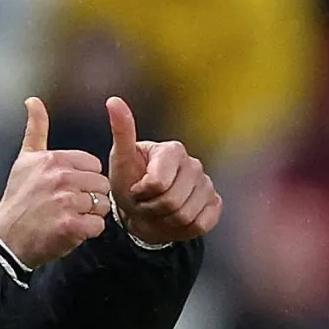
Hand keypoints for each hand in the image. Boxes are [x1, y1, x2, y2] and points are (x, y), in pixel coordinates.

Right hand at [0, 98, 111, 267]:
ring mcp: (66, 202)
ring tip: (66, 217)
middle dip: (88, 197)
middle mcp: (60, 177)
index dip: (82, 179)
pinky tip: (69, 229)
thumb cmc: (17, 201)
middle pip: (100, 185)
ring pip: (101, 205)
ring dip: (88, 215)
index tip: (64, 188)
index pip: (92, 165)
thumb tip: (33, 101)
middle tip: (64, 206)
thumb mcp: (24, 160)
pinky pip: (98, 225)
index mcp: (53, 159)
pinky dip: (87, 232)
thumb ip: (35, 129)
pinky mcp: (71, 226)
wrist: (6, 238)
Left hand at [106, 96, 222, 243]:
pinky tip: (171, 218)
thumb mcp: (120, 159)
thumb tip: (113, 100)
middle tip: (143, 202)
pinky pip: (200, 224)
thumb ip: (121, 131)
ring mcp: (207, 184)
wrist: (139, 210)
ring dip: (163, 219)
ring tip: (155, 209)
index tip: (135, 188)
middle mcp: (194, 164)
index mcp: (173, 150)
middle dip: (151, 208)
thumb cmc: (128, 181)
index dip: (142, 193)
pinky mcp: (215, 204)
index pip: (158, 183)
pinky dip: (181, 228)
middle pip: (172, 202)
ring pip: (185, 215)